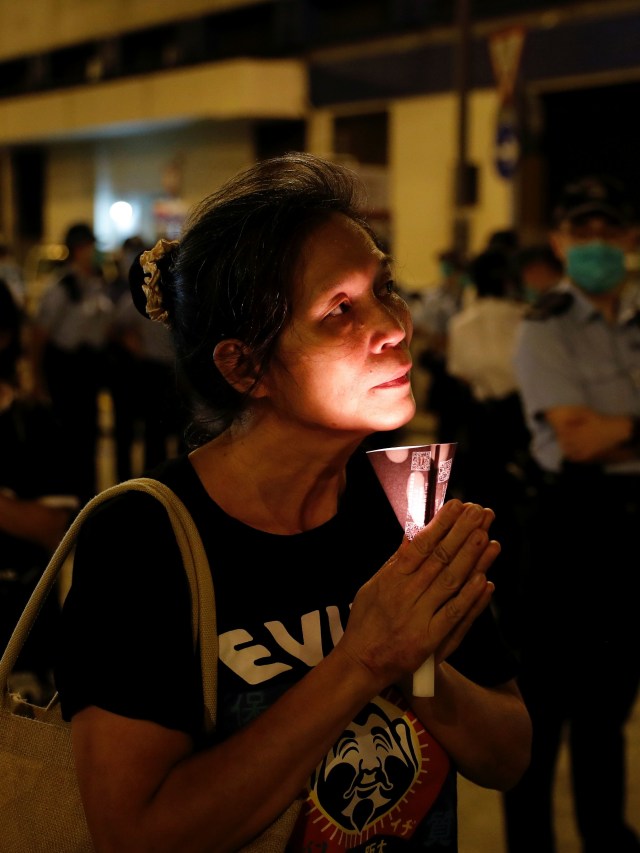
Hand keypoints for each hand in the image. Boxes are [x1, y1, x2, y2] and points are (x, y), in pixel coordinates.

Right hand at [338, 499, 498, 691]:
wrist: (362, 663)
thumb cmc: (367, 622)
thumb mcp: (373, 586)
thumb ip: (396, 562)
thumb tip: (414, 535)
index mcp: (391, 578)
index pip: (420, 544)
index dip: (441, 524)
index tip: (457, 506)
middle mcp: (405, 594)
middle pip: (440, 558)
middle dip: (462, 532)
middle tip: (480, 512)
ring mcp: (419, 617)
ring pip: (451, 581)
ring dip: (472, 557)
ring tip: (487, 535)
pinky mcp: (430, 640)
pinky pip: (455, 613)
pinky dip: (471, 596)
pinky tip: (485, 577)